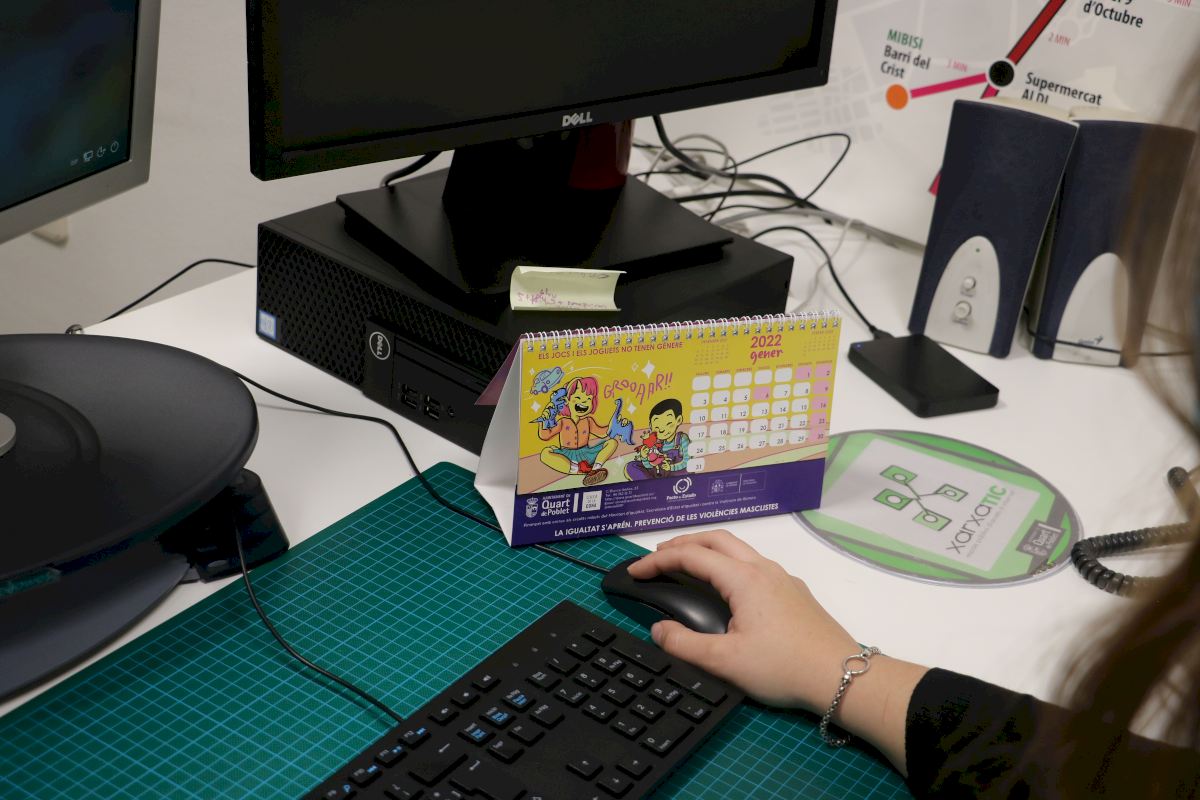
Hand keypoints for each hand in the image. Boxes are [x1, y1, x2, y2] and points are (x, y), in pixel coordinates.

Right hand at [627, 530, 858, 710]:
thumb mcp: (724, 662)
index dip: (658, 560)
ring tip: (686, 566)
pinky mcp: (794, 593)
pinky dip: (728, 563)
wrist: (841, 677)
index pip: (691, 556)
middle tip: (658, 557)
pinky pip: (754, 564)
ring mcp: (782, 579)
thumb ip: (684, 644)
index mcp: (743, 579)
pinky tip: (726, 588)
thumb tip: (658, 630)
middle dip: (683, 542)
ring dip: (707, 550)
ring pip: (738, 549)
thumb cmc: (784, 668)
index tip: (635, 571)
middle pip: (717, 538)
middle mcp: (763, 570)